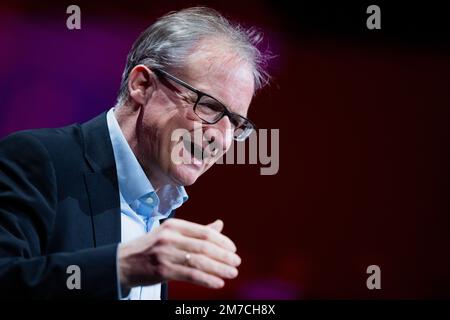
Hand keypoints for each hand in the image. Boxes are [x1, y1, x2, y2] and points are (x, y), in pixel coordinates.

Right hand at [118, 218, 240, 291]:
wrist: (122, 262)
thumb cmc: (151, 247)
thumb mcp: (172, 234)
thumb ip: (196, 231)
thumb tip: (220, 225)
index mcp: (175, 226)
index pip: (205, 232)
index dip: (222, 242)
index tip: (233, 250)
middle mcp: (170, 237)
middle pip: (204, 246)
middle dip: (224, 256)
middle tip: (237, 263)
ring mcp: (165, 253)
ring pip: (199, 261)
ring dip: (219, 269)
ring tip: (232, 273)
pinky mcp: (162, 270)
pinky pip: (190, 275)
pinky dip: (206, 279)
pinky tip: (218, 283)